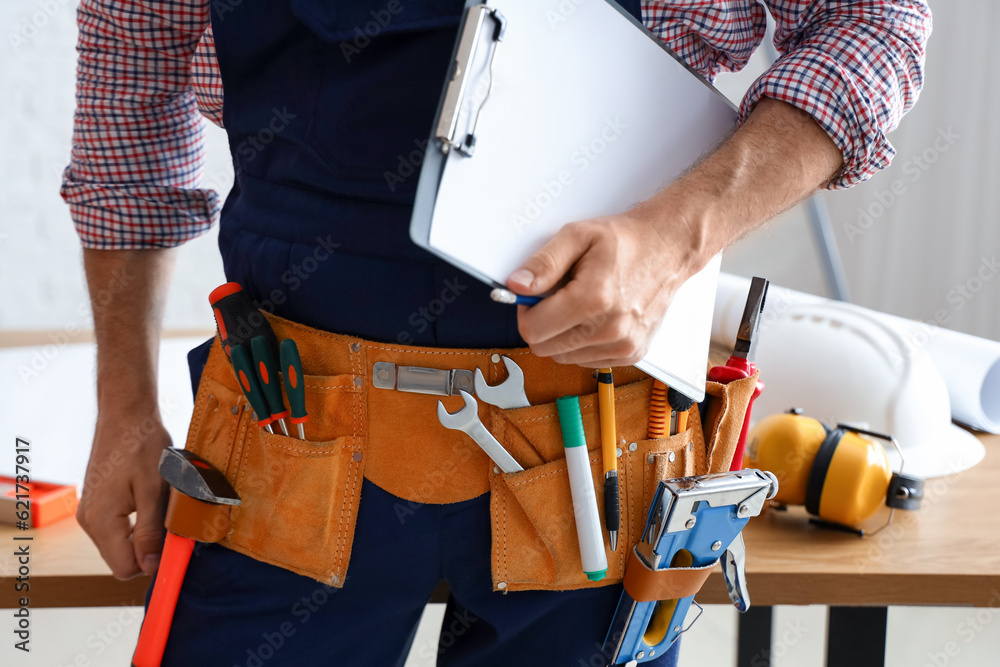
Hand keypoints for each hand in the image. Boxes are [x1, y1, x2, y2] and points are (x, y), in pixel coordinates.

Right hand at [77, 407, 170, 579]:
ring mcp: (91, 512)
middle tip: (173, 520)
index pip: (124, 568)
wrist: (126, 414)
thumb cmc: (142, 445)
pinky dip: (137, 522)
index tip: (177, 548)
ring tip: (161, 504)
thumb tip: (151, 567)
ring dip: (145, 533)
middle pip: (122, 558)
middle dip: (150, 547)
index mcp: (101, 521)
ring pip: (122, 543)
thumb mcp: (154, 491)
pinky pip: (119, 527)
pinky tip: (150, 499)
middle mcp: (89, 521)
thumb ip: (150, 532)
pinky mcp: (97, 503)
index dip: (153, 564)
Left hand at [507, 211, 700, 367]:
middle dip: (543, 324)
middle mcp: (610, 329)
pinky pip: (586, 360)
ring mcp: (624, 345)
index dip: (525, 313)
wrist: (668, 248)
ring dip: (563, 335)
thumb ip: (543, 263)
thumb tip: (516, 286)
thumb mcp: (577, 236)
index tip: (533, 298)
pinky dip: (582, 342)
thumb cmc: (625, 241)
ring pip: (564, 357)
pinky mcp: (632, 353)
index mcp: (593, 299)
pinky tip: (595, 318)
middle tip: (558, 298)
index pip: (533, 331)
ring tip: (582, 305)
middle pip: (545, 348)